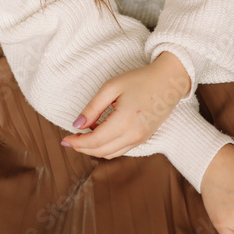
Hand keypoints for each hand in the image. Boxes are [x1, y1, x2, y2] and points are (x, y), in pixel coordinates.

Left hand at [59, 51, 190, 158]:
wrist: (169, 80)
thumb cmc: (140, 79)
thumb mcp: (112, 87)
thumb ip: (93, 107)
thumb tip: (77, 124)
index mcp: (124, 122)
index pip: (95, 141)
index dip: (77, 143)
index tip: (64, 139)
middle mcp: (133, 136)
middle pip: (101, 151)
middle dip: (83, 148)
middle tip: (70, 139)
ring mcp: (141, 139)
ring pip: (111, 154)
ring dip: (94, 149)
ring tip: (82, 137)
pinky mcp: (144, 139)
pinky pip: (121, 150)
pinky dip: (107, 147)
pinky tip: (99, 134)